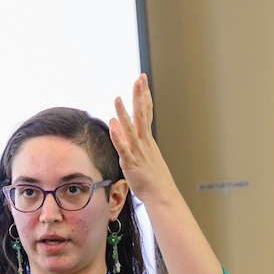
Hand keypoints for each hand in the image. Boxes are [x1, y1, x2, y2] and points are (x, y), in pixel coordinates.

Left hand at [108, 73, 171, 201]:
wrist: (161, 194)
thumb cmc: (152, 177)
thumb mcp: (142, 154)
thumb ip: (129, 138)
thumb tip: (117, 123)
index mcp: (148, 139)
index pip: (147, 112)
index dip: (144, 95)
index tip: (142, 79)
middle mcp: (144, 142)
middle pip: (142, 114)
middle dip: (140, 96)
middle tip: (138, 79)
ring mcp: (138, 152)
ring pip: (131, 129)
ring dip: (124, 113)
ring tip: (117, 98)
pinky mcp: (131, 163)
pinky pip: (123, 148)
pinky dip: (118, 137)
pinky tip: (112, 125)